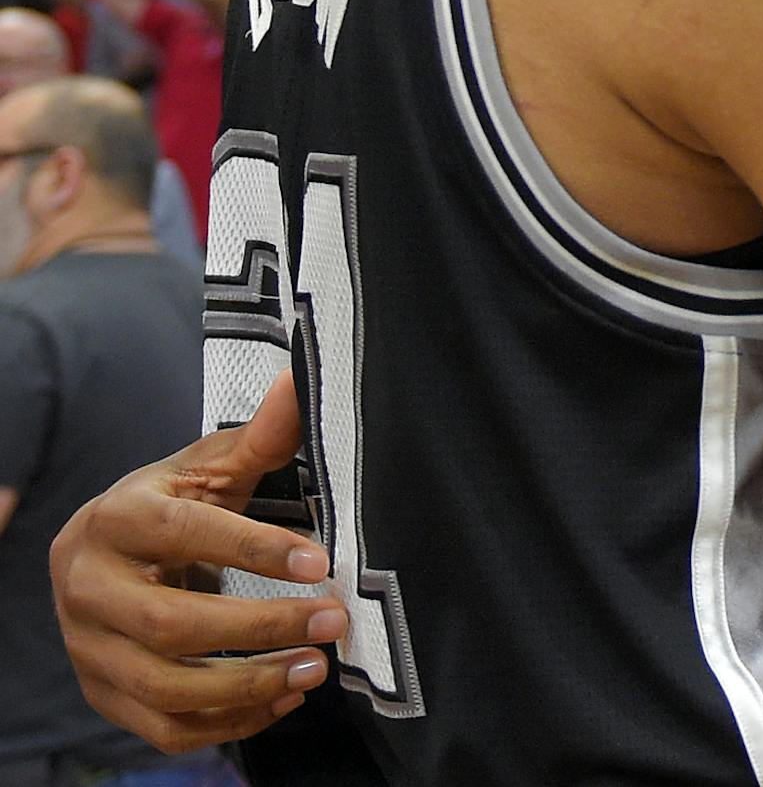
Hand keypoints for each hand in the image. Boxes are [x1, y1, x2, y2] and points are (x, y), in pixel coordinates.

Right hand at [49, 372, 347, 753]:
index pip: (185, 534)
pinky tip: (282, 699)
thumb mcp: (210, 464)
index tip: (321, 562)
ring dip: (249, 687)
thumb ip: (262, 434)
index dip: (254, 550)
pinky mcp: (101, 693)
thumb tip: (305, 378)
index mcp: (116, 519)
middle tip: (332, 622)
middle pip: (171, 625)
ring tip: (315, 670)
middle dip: (261, 629)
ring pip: (164, 688)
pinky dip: (228, 723)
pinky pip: (164, 728)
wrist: (108, 552)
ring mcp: (88, 648)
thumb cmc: (172, 501)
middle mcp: (87, 587)